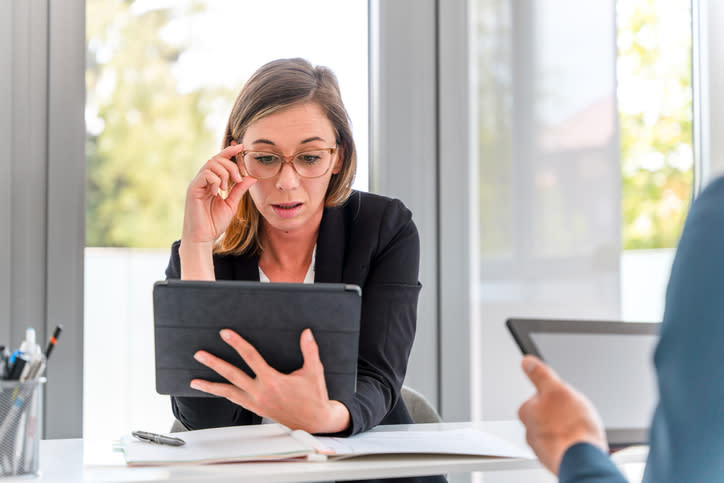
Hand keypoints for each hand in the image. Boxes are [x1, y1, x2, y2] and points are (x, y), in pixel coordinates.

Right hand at [181, 143, 256, 244]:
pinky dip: (215, 180)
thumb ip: (239, 190)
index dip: (230, 152)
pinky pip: (206, 175)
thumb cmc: (214, 223)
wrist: (203, 238)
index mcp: (211, 182)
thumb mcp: (231, 204)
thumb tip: (251, 177)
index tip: (242, 147)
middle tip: (238, 179)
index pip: (219, 160)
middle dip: (230, 165)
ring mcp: (197, 184)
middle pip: (216, 159)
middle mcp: (202, 180)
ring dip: (224, 173)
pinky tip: (217, 192)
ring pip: (211, 164)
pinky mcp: (193, 189)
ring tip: (227, 188)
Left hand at [190, 328, 350, 433]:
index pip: (250, 357)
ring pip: (228, 392)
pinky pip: (235, 401)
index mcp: (272, 380)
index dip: (237, 343)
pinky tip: (215, 391)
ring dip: (210, 385)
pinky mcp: (256, 409)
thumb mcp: (314, 371)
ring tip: (195, 380)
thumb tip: (306, 333)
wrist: (315, 422)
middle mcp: (260, 392)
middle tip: (200, 354)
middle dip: (214, 363)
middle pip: (232, 374)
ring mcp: (256, 402)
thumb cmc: (314, 397)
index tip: (225, 334)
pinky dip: (223, 395)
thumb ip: (309, 350)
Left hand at [517, 355, 607, 474]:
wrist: (583, 460)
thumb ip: (540, 375)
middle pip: (550, 414)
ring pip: (560, 430)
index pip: (539, 396)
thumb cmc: (571, 428)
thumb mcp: (556, 390)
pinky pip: (567, 444)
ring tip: (581, 429)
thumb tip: (527, 362)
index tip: (565, 398)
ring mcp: (543, 447)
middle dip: (564, 413)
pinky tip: (583, 441)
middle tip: (576, 414)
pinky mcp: (557, 458)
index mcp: (527, 412)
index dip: (556, 394)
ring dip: (570, 428)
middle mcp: (530, 431)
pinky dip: (574, 441)